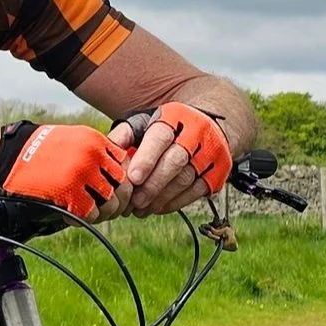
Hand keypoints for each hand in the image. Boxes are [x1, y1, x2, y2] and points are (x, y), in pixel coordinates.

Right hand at [0, 120, 131, 220]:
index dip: (122, 182)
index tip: (113, 190)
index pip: (126, 165)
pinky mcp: (69, 192)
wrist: (6, 157)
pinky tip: (72, 216)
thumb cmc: (34, 151)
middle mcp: (93, 155)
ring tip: (89, 214)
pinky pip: (91, 213)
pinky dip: (84, 220)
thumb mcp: (71, 141)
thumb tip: (111, 173)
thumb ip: (94, 153)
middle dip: (118, 201)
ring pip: (111, 203)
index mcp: (95, 140)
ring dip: (103, 213)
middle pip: (124, 185)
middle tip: (106, 208)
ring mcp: (82, 174)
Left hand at [103, 102, 232, 218]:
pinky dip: (175, 203)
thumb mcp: (146, 122)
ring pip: (186, 179)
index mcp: (176, 117)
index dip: (147, 158)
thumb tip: (106, 150)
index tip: (133, 178)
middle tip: (135, 201)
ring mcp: (211, 152)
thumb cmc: (170, 127)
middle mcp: (197, 132)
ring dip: (161, 198)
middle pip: (175, 161)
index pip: (161, 137)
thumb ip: (125, 134)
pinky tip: (158, 207)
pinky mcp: (219, 170)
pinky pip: (197, 191)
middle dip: (153, 184)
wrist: (209, 125)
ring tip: (141, 208)